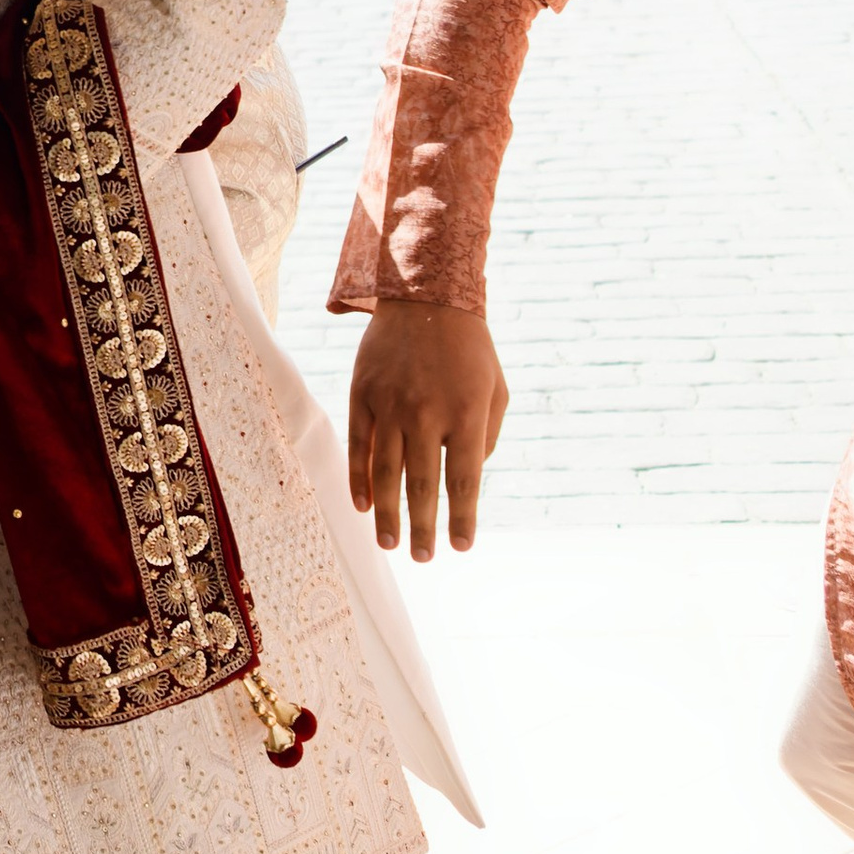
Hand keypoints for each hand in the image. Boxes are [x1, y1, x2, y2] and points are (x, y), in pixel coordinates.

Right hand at [346, 304, 510, 558]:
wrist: (426, 296)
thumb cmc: (470, 350)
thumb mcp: (496, 390)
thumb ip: (486, 437)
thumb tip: (465, 479)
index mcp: (466, 414)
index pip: (464, 481)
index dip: (462, 518)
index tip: (460, 547)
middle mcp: (427, 413)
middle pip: (422, 485)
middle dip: (423, 527)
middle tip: (423, 558)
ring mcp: (391, 405)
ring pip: (385, 472)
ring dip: (386, 513)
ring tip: (388, 544)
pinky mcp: (363, 395)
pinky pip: (359, 446)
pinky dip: (358, 478)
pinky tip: (362, 505)